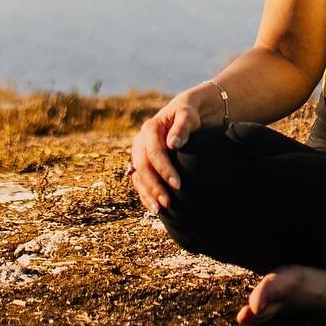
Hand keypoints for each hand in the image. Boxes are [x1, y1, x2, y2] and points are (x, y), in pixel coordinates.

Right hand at [128, 89, 203, 213]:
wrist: (180, 115)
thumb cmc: (187, 115)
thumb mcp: (187, 116)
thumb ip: (182, 127)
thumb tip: (173, 144)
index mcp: (149, 128)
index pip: (154, 152)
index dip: (164, 169)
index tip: (178, 184)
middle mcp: (139, 141)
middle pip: (142, 167)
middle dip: (154, 186)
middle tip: (168, 202)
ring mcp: (137, 153)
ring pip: (138, 176)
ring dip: (148, 194)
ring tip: (160, 210)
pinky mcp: (140, 163)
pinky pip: (139, 181)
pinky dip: (145, 195)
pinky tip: (153, 207)